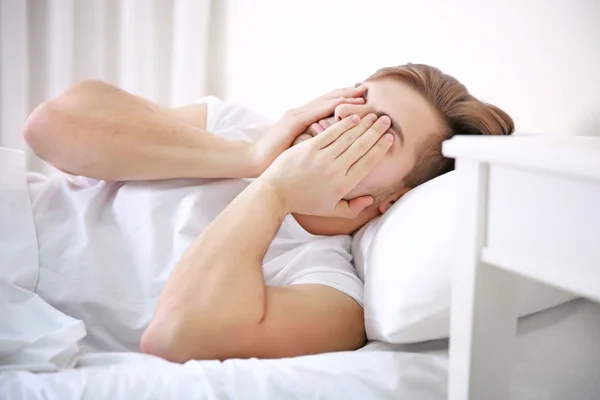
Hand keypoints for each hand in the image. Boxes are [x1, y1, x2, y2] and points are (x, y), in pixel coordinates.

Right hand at [248, 85, 366, 175]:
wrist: (254, 160)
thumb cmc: (276, 160)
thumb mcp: (298, 149)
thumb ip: (312, 142)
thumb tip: (330, 146)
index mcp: (303, 119)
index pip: (328, 106)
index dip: (345, 100)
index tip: (363, 99)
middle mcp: (301, 113)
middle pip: (329, 99)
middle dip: (349, 94)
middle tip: (367, 89)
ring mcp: (297, 115)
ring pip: (325, 102)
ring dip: (344, 97)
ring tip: (362, 94)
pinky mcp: (293, 122)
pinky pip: (316, 112)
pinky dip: (331, 106)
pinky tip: (345, 104)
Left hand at [259, 113, 393, 218]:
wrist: (276, 193)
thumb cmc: (303, 202)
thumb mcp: (330, 211)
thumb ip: (353, 208)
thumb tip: (370, 199)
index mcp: (343, 185)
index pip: (368, 162)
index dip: (380, 148)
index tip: (389, 138)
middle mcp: (336, 170)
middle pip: (362, 146)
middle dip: (376, 132)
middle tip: (386, 120)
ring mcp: (322, 158)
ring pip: (348, 137)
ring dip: (363, 124)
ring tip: (373, 116)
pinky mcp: (309, 148)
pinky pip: (330, 133)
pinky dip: (343, 124)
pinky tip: (353, 117)